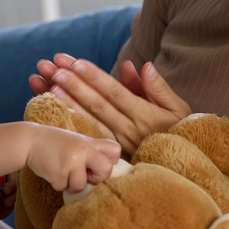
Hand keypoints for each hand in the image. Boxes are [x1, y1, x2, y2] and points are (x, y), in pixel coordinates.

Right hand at [25, 127, 119, 192]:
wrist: (29, 141)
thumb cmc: (55, 143)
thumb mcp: (76, 141)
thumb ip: (91, 152)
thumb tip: (107, 171)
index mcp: (89, 142)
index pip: (116, 151)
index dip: (110, 162)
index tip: (97, 165)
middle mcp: (83, 150)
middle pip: (106, 171)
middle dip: (96, 178)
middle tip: (83, 174)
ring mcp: (71, 162)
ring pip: (81, 185)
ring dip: (71, 183)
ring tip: (62, 171)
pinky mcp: (58, 173)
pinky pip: (64, 188)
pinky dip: (58, 184)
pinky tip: (52, 172)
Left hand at [30, 54, 191, 154]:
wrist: (182, 165)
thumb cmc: (180, 130)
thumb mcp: (178, 108)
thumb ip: (159, 87)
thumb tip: (144, 65)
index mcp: (144, 115)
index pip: (114, 93)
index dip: (94, 77)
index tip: (76, 63)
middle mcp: (127, 129)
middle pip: (96, 104)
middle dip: (73, 84)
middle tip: (52, 68)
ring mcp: (116, 142)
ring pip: (87, 119)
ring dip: (66, 101)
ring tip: (47, 83)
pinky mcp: (109, 152)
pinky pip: (86, 134)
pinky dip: (70, 120)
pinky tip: (54, 108)